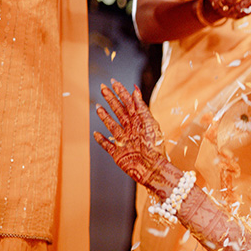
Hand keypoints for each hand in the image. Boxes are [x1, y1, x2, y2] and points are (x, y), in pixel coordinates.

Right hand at [94, 80, 174, 195]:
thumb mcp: (149, 124)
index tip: (114, 82)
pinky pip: (107, 145)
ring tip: (98, 106)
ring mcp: (123, 141)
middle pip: (119, 111)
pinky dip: (100, 140)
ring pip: (111, 126)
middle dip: (111, 99)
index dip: (121, 92)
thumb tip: (136, 90)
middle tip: (103, 88)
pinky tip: (96, 133)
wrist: (151, 169)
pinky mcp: (117, 154)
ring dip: (105, 116)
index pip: (129, 103)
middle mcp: (130, 130)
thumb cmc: (154, 148)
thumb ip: (141, 108)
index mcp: (139, 122)